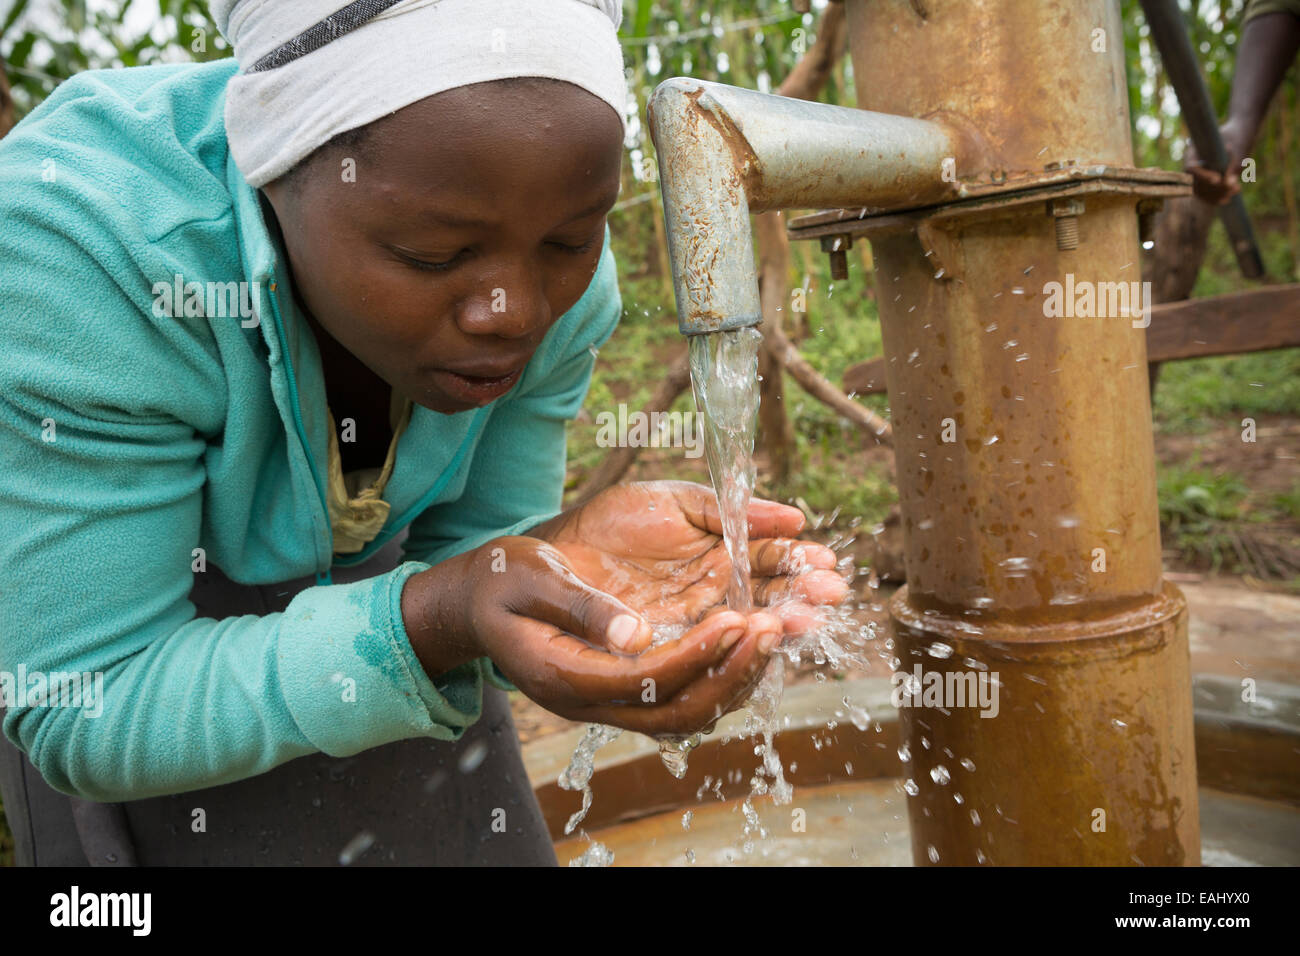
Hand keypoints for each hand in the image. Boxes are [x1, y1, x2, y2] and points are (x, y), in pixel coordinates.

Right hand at [401, 534, 785, 737]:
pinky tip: (753, 633)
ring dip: (738, 675)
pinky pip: (686, 696)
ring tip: (778, 626)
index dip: (696, 655)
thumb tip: (635, 633)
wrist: (480, 602)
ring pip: (689, 712)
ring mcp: (611, 701)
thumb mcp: (530, 579)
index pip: (645, 682)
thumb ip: (581, 606)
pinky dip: (726, 672)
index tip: (738, 618)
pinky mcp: (628, 688)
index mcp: (564, 677)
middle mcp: (593, 702)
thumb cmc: (500, 583)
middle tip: (774, 624)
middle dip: (732, 672)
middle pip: (678, 712)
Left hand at [532, 480, 849, 645]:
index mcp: (719, 564)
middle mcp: (711, 605)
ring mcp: (687, 634)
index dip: (799, 566)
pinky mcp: (660, 662)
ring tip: (794, 618)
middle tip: (827, 594)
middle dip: (799, 601)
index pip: (770, 567)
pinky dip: (725, 658)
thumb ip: (726, 509)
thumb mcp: (672, 504)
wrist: (544, 556)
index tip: (826, 564)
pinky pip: (700, 669)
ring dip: (770, 631)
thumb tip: (794, 518)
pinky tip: (749, 638)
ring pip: (739, 642)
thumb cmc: (606, 525)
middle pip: (766, 608)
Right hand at [1185, 120, 1250, 205]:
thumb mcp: (1238, 147)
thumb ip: (1233, 164)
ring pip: (1201, 192)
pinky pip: (1207, 194)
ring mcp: (1198, 174)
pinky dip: (1218, 196)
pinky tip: (1231, 195)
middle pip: (1196, 184)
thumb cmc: (1237, 135)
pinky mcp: (1205, 181)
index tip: (1217, 179)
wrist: (1239, 132)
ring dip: (1218, 194)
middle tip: (1232, 188)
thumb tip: (1230, 183)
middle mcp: (1193, 164)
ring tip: (1235, 190)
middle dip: (1213, 188)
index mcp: (1194, 152)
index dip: (1202, 176)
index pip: (1191, 168)